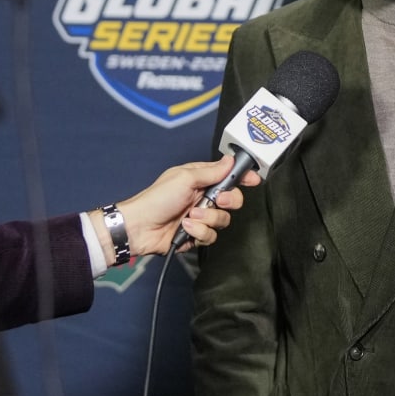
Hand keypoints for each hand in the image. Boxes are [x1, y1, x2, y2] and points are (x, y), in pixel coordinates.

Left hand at [108, 155, 261, 256]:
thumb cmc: (157, 199)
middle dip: (227, 202)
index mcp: (200, 179)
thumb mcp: (185, 178)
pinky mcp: (196, 234)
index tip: (254, 180)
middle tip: (216, 201)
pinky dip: (198, 232)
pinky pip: (211, 235)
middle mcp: (202, 197)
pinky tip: (185, 228)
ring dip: (207, 219)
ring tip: (190, 217)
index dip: (242, 177)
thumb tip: (229, 160)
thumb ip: (211, 171)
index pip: (228, 176)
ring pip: (222, 220)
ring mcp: (200, 216)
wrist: (140, 227)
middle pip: (231, 200)